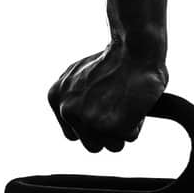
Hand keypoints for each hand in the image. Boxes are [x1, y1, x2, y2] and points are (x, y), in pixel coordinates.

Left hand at [48, 42, 166, 152]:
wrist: (136, 47)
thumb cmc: (117, 58)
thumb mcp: (81, 73)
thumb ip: (74, 97)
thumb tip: (81, 116)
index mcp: (56, 97)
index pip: (74, 132)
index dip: (94, 123)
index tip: (106, 106)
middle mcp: (68, 111)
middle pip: (92, 144)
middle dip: (109, 130)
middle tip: (120, 104)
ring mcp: (89, 121)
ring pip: (112, 145)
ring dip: (124, 128)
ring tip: (128, 101)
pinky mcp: (112, 127)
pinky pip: (130, 136)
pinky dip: (137, 122)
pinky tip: (135, 101)